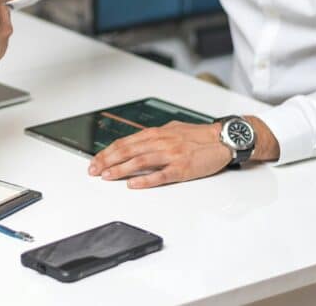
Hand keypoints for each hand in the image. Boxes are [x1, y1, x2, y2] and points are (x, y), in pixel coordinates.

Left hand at [87, 121, 231, 188]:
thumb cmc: (198, 136)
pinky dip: (145, 180)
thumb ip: (154, 137)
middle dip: (107, 161)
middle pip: (128, 151)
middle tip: (94, 170)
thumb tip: (137, 142)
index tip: (95, 160)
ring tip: (107, 176)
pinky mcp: (182, 168)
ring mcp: (171, 155)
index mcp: (157, 133)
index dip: (108, 152)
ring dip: (121, 170)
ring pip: (140, 162)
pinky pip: (160, 175)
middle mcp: (161, 142)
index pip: (125, 142)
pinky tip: (133, 185)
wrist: (222, 139)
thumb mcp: (172, 129)